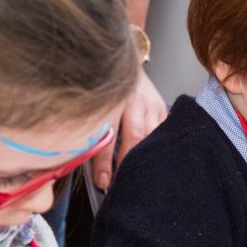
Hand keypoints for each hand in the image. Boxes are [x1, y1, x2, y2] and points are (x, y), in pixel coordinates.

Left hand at [90, 68, 168, 188]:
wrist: (122, 61)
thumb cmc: (102, 86)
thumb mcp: (93, 102)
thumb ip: (91, 127)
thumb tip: (83, 160)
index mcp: (112, 98)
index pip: (108, 135)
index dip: (105, 162)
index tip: (103, 182)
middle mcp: (134, 99)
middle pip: (135, 138)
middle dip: (127, 164)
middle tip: (121, 185)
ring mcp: (152, 103)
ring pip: (152, 137)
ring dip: (145, 159)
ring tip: (140, 179)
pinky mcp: (163, 108)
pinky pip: (163, 132)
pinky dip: (158, 149)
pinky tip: (155, 163)